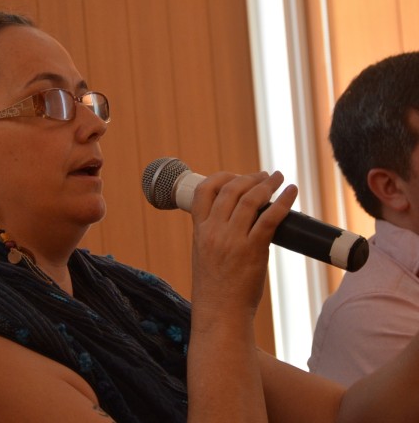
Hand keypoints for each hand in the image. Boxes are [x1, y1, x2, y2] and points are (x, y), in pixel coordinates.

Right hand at [190, 171, 297, 325]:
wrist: (220, 315)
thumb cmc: (215, 289)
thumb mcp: (204, 255)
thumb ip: (214, 235)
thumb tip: (236, 219)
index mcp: (199, 231)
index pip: (202, 191)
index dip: (220, 177)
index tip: (235, 176)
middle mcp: (214, 231)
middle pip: (230, 189)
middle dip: (249, 177)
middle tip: (264, 175)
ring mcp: (233, 240)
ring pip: (250, 199)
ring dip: (267, 184)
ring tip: (278, 178)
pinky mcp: (253, 250)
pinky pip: (270, 218)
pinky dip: (283, 202)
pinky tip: (290, 193)